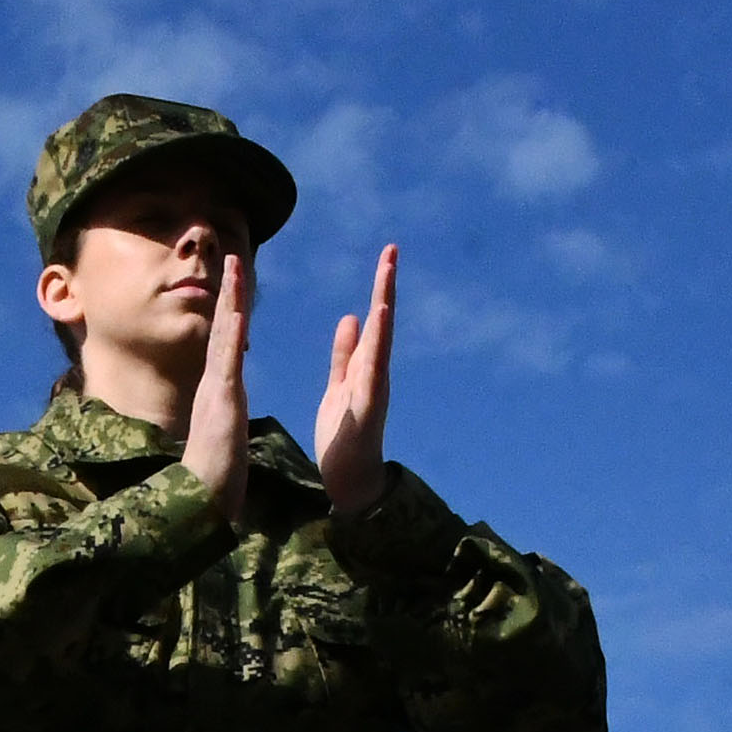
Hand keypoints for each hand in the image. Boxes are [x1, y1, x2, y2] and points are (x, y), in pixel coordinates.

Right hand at [181, 251, 250, 522]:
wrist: (203, 502)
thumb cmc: (213, 481)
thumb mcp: (222, 443)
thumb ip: (221, 426)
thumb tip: (220, 421)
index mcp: (219, 395)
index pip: (226, 346)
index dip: (230, 315)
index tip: (235, 287)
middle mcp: (215, 386)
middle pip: (224, 331)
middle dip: (229, 294)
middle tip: (232, 258)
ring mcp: (216, 392)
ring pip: (225, 336)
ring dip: (230, 300)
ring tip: (234, 266)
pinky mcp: (221, 404)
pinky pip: (227, 361)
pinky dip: (232, 333)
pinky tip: (237, 309)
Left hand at [313, 244, 395, 512]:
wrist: (349, 480)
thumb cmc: (344, 436)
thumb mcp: (340, 385)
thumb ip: (346, 354)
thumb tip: (352, 317)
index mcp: (365, 366)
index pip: (375, 319)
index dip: (380, 286)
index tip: (387, 253)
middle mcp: (375, 374)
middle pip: (384, 324)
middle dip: (386, 287)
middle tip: (391, 250)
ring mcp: (373, 391)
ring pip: (381, 347)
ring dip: (384, 315)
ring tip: (385, 281)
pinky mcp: (365, 410)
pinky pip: (370, 376)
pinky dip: (374, 351)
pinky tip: (375, 326)